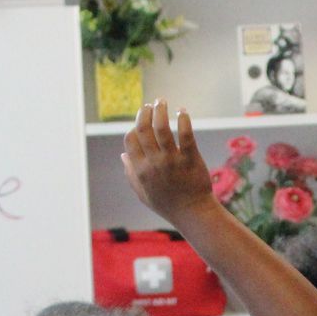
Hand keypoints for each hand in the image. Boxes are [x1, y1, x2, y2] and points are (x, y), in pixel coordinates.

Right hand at [121, 99, 215, 226]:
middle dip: (144, 112)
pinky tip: (182, 112)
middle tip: (150, 104)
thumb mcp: (143, 193)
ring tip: (162, 101)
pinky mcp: (190, 159)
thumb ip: (131, 174)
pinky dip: (183, 120)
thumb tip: (123, 155)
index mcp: (140, 170)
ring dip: (160, 110)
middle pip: (143, 129)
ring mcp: (172, 160)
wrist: (193, 214)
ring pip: (161, 128)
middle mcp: (153, 163)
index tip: (141, 121)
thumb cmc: (168, 205)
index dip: (134, 127)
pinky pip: (185, 135)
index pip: (130, 139)